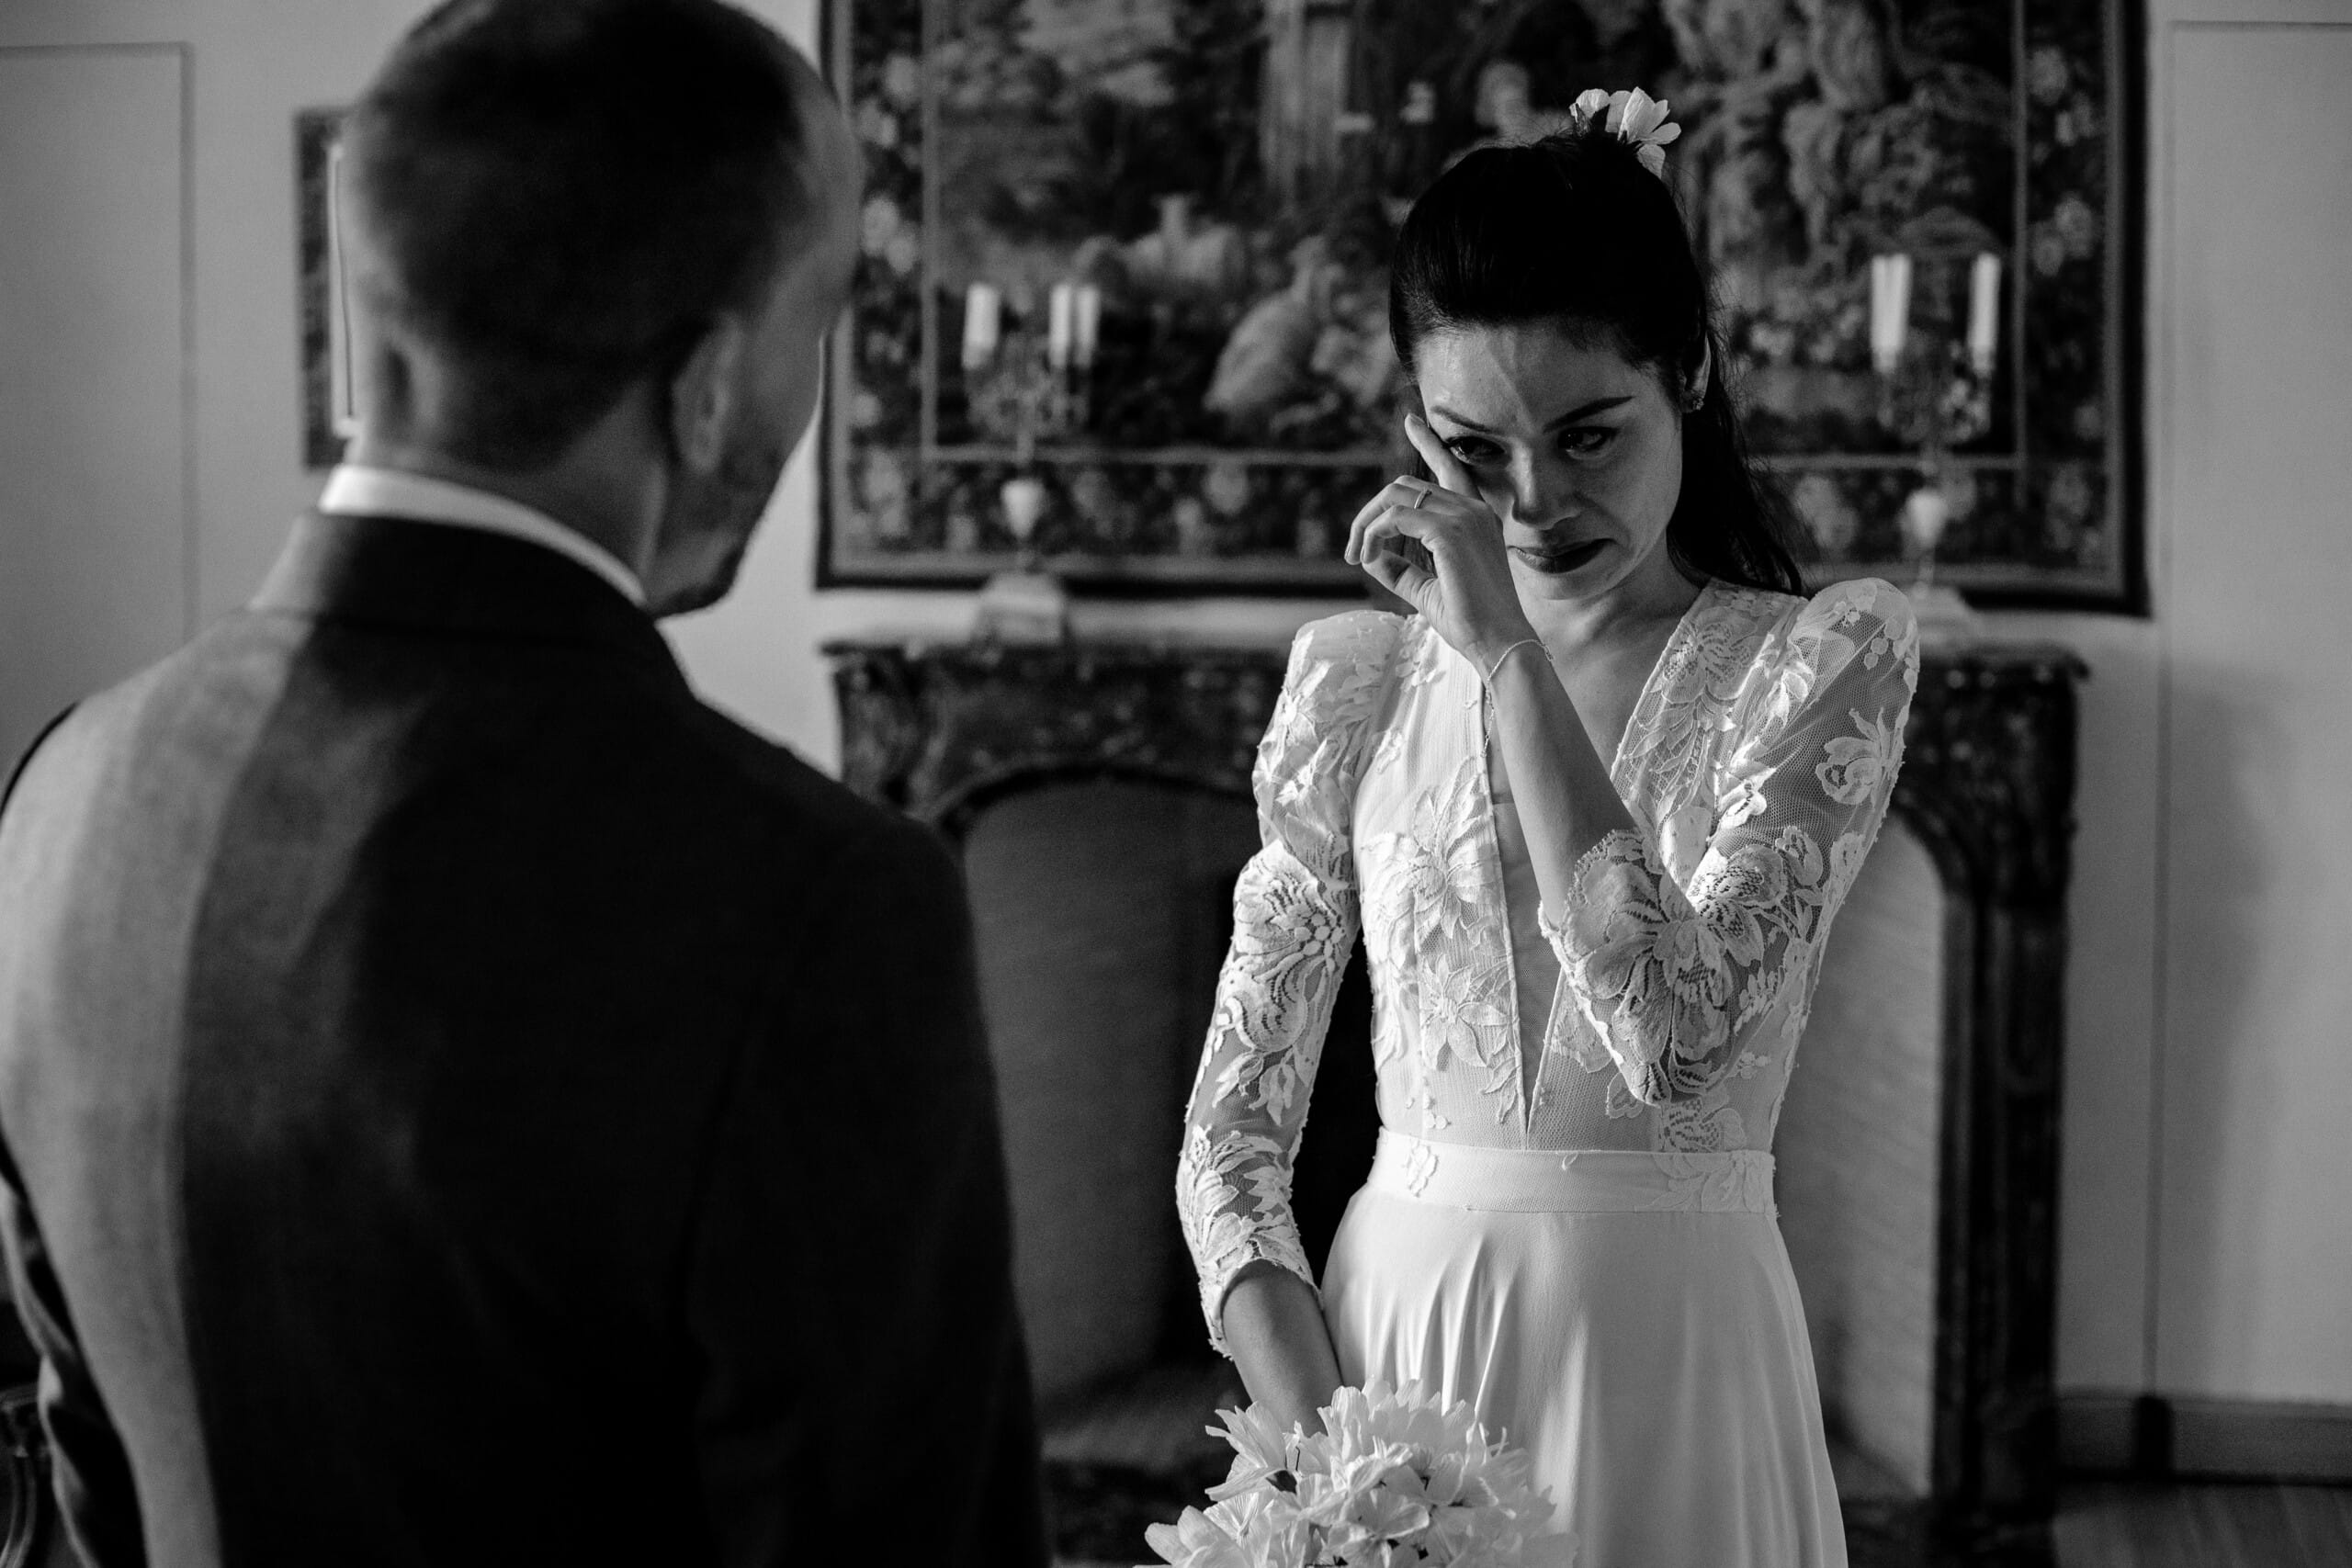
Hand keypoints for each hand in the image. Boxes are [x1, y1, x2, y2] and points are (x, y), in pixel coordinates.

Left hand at [1344, 414, 1536, 666]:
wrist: (1498, 643)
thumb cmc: (1470, 621)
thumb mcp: (1426, 589)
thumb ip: (1399, 568)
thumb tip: (1369, 554)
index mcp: (1475, 518)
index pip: (1450, 468)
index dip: (1429, 441)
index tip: (1411, 421)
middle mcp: (1473, 510)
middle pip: (1405, 487)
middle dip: (1370, 513)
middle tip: (1354, 551)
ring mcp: (1464, 517)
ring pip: (1396, 498)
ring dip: (1367, 525)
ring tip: (1356, 557)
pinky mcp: (1450, 532)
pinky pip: (1395, 519)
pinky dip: (1374, 535)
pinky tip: (1366, 557)